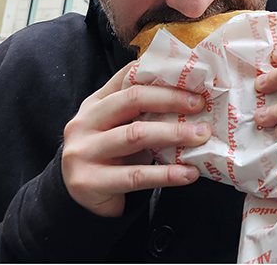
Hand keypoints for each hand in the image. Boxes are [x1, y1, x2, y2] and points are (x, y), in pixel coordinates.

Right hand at [61, 62, 211, 217]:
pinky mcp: (89, 183)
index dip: (162, 76)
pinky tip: (188, 173)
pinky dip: (166, 174)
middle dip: (171, 99)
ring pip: (136, 135)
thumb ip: (140, 109)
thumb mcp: (116, 126)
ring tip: (201, 136)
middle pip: (133, 100)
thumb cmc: (107, 155)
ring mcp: (84, 152)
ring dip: (174, 133)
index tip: (192, 79)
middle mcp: (85, 122)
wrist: (75, 201)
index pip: (129, 78)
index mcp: (95, 103)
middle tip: (200, 105)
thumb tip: (190, 96)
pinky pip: (136, 176)